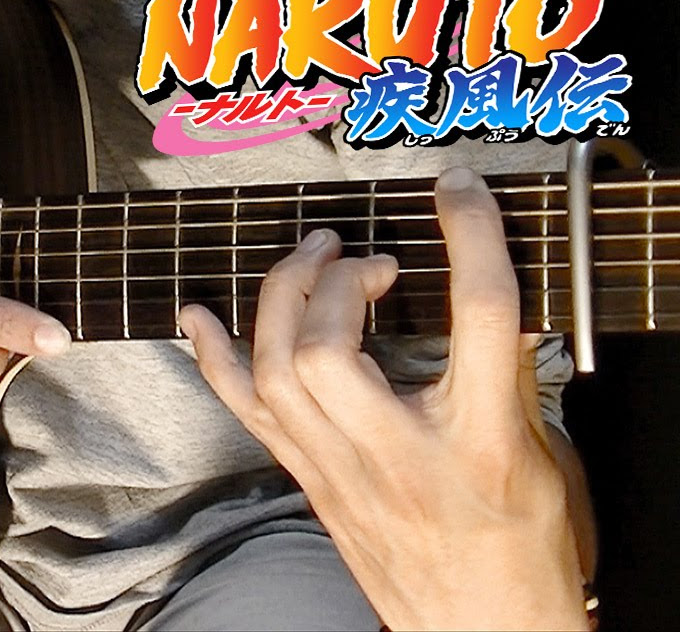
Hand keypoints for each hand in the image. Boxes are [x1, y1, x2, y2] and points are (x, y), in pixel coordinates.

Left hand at [180, 168, 586, 629]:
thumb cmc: (520, 550)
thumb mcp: (542, 451)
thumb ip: (509, 369)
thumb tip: (488, 295)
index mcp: (483, 442)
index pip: (478, 316)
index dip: (468, 236)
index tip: (455, 188)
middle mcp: (400, 457)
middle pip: (331, 350)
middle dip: (334, 281)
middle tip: (360, 254)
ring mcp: (341, 472)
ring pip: (275, 375)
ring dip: (280, 301)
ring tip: (308, 262)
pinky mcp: (309, 479)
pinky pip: (244, 412)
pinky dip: (213, 356)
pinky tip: (196, 316)